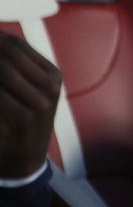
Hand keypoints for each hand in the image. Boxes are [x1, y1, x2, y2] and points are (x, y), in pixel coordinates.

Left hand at [0, 32, 61, 178]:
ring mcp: (36, 108)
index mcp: (53, 77)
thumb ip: (13, 66)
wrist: (24, 160)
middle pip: (8, 57)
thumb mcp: (30, 91)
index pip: (18, 46)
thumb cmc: (22, 120)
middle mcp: (49, 91)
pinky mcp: (19, 124)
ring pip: (2, 73)